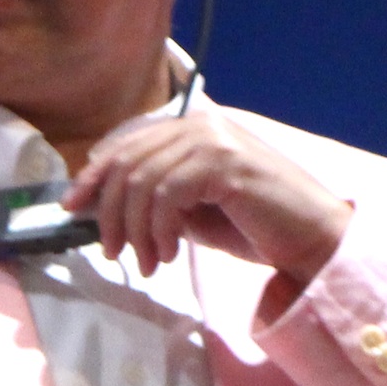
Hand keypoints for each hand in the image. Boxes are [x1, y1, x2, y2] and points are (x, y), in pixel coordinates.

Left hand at [63, 110, 351, 289]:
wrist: (313, 240)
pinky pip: (168, 194)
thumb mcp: (191, 210)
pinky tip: (168, 253)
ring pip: (143, 181)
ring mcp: (216, 139)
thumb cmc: (254, 227)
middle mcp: (203, 124)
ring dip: (137, 229)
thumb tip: (99, 205)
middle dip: (110, 212)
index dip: (94, 175)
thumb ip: (154, 198)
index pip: (127, 144)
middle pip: (128, 162)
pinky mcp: (227, 163)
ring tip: (147, 261)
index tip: (73, 206)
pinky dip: (159, 229)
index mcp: (194, 129)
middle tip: (112, 251)